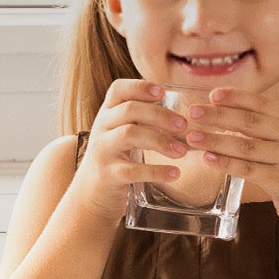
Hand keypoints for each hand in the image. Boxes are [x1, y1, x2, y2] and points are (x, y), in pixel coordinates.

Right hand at [69, 79, 191, 225]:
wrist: (93, 191)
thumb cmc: (117, 156)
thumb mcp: (123, 131)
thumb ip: (144, 119)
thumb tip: (185, 114)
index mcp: (108, 113)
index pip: (118, 90)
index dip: (139, 87)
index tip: (162, 91)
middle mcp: (101, 127)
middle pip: (129, 110)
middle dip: (160, 115)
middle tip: (184, 125)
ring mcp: (102, 150)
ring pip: (129, 134)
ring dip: (160, 141)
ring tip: (182, 152)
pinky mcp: (107, 174)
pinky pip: (132, 170)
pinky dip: (156, 171)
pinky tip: (174, 173)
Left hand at [181, 88, 278, 230]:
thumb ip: (263, 129)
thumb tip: (222, 115)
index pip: (260, 103)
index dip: (235, 96)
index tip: (212, 94)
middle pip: (249, 121)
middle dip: (218, 115)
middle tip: (193, 112)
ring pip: (246, 146)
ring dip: (216, 140)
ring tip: (192, 138)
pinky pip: (249, 169)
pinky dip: (226, 163)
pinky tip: (208, 159)